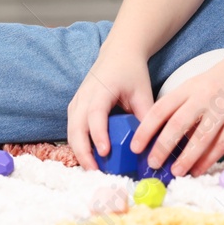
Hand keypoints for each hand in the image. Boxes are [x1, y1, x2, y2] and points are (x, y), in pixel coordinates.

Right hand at [68, 41, 153, 171]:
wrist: (118, 53)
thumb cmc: (132, 72)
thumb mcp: (143, 92)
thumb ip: (146, 117)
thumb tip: (152, 145)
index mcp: (102, 89)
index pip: (95, 113)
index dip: (98, 134)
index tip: (105, 152)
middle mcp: (85, 95)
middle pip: (76, 126)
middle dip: (83, 151)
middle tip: (96, 171)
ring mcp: (77, 101)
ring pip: (71, 130)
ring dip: (79, 151)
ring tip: (93, 170)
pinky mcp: (75, 107)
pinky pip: (72, 129)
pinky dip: (78, 145)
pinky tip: (89, 158)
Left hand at [132, 48, 223, 177]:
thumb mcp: (199, 84)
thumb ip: (184, 105)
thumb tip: (166, 134)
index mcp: (189, 87)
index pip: (161, 109)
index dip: (146, 129)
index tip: (136, 146)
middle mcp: (204, 97)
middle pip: (177, 125)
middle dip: (162, 148)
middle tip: (153, 163)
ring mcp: (223, 108)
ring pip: (200, 138)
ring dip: (185, 158)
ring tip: (176, 172)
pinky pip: (221, 144)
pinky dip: (208, 159)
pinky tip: (199, 169)